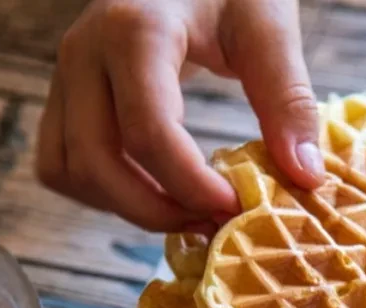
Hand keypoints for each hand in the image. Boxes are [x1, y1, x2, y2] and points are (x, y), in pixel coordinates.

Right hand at [35, 0, 323, 234]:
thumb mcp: (267, 26)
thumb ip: (287, 100)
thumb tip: (304, 178)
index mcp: (135, 30)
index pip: (148, 131)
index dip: (191, 185)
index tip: (236, 206)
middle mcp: (85, 51)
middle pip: (96, 161)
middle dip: (155, 210)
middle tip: (211, 223)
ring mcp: (66, 73)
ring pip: (69, 170)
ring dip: (124, 207)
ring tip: (185, 212)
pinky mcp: (63, 93)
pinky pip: (61, 162)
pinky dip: (102, 193)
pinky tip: (154, 192)